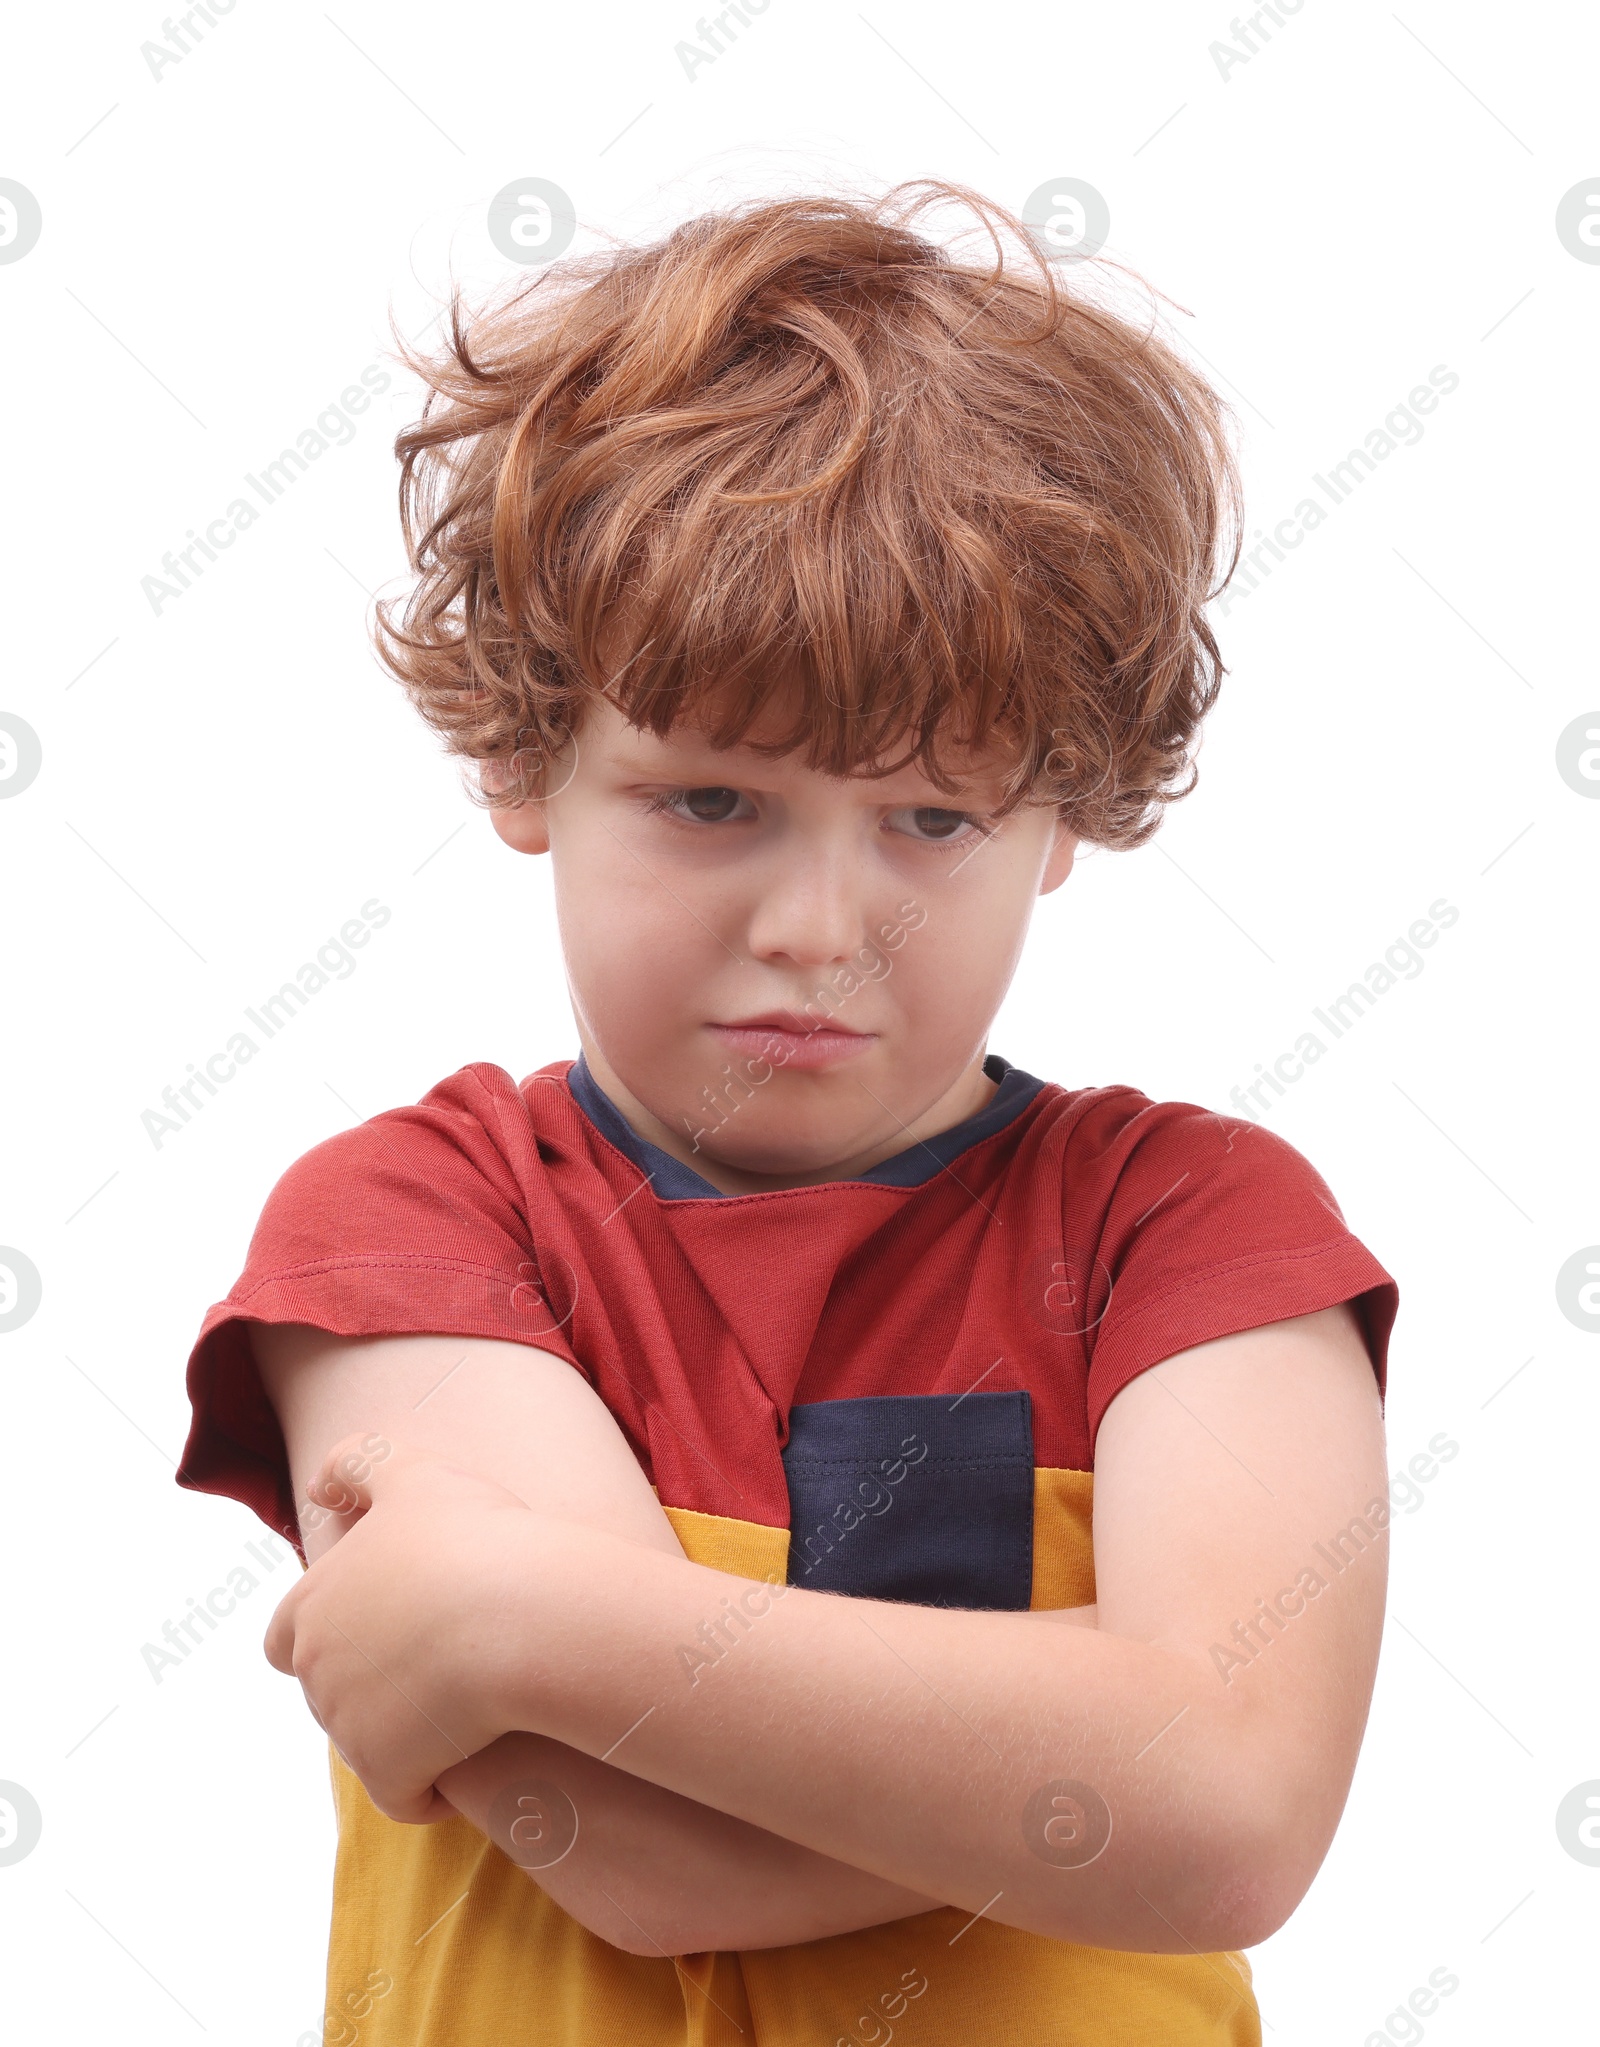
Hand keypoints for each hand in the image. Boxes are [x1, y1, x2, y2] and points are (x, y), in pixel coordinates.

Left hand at [263, 1435, 534, 1821]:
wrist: (520, 1618)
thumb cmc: (474, 1540)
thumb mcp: (414, 1474)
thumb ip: (360, 1465)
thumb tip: (320, 1484)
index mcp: (310, 1606)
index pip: (284, 1637)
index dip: (330, 1632)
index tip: (387, 1624)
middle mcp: (315, 1671)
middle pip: (330, 1693)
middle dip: (373, 1685)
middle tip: (440, 1660)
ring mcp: (347, 1728)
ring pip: (370, 1742)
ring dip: (409, 1731)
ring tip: (472, 1700)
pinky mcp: (388, 1775)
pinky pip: (409, 1795)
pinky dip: (436, 1784)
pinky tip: (478, 1749)